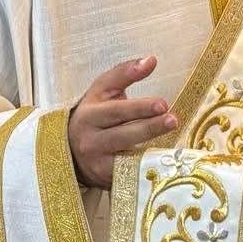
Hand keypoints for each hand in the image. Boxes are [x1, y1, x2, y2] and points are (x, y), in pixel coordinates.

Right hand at [68, 56, 177, 188]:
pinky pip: (128, 176)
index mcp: (89, 115)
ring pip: (125, 158)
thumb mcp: (102, 91)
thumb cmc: (94, 114)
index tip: (162, 103)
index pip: (115, 111)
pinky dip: (145, 171)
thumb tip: (151, 60)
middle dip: (148, 127)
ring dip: (150, 150)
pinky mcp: (107, 181)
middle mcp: (90, 141)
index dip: (138, 107)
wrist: (69, 150)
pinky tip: (164, 166)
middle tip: (172, 119)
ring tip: (173, 143)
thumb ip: (125, 74)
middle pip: (122, 135)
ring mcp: (98, 164)